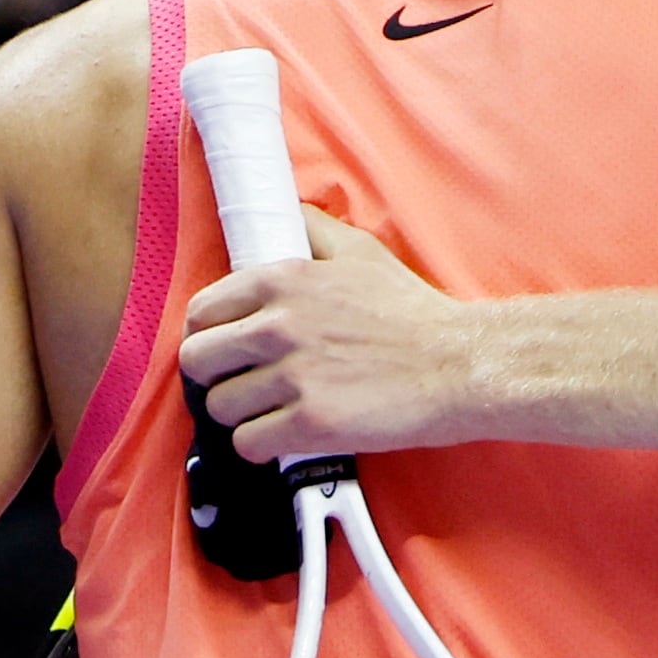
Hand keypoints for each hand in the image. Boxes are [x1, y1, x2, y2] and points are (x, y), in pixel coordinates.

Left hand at [178, 209, 480, 457]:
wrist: (459, 364)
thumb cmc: (411, 311)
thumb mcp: (360, 252)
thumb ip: (311, 230)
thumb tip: (284, 211)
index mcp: (281, 281)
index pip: (201, 312)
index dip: (209, 334)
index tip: (227, 350)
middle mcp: (278, 326)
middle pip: (198, 361)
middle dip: (216, 376)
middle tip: (243, 383)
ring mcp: (294, 377)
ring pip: (221, 407)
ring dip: (242, 413)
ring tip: (271, 410)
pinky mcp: (312, 424)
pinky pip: (249, 444)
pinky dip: (261, 445)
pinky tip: (284, 435)